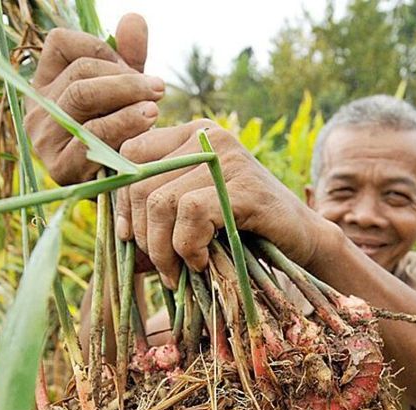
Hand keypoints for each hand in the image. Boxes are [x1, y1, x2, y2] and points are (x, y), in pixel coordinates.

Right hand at [25, 15, 164, 184]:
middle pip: (78, 73)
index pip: (60, 43)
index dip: (101, 49)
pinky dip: (124, 128)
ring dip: (126, 98)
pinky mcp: (60, 167)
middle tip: (158, 89)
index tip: (131, 66)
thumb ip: (128, 57)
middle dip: (125, 78)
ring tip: (154, 107)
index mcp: (45, 84)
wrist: (119, 192)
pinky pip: (92, 137)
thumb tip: (133, 19)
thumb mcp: (124, 93)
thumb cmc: (120, 136)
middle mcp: (37, 109)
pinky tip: (146, 129)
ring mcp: (45, 138)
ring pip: (82, 98)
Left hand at [115, 120, 335, 287]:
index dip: (122, 202)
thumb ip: (155, 218)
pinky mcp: (245, 186)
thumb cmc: (241, 230)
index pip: (130, 155)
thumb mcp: (192, 217)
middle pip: (140, 182)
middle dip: (141, 235)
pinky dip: (188, 247)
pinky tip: (201, 262)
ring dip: (163, 249)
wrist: (301, 240)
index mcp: (190, 134)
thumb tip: (115, 239)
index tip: (131, 238)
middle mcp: (208, 136)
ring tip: (179, 270)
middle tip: (160, 266)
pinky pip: (192, 214)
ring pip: (162, 201)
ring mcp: (229, 157)